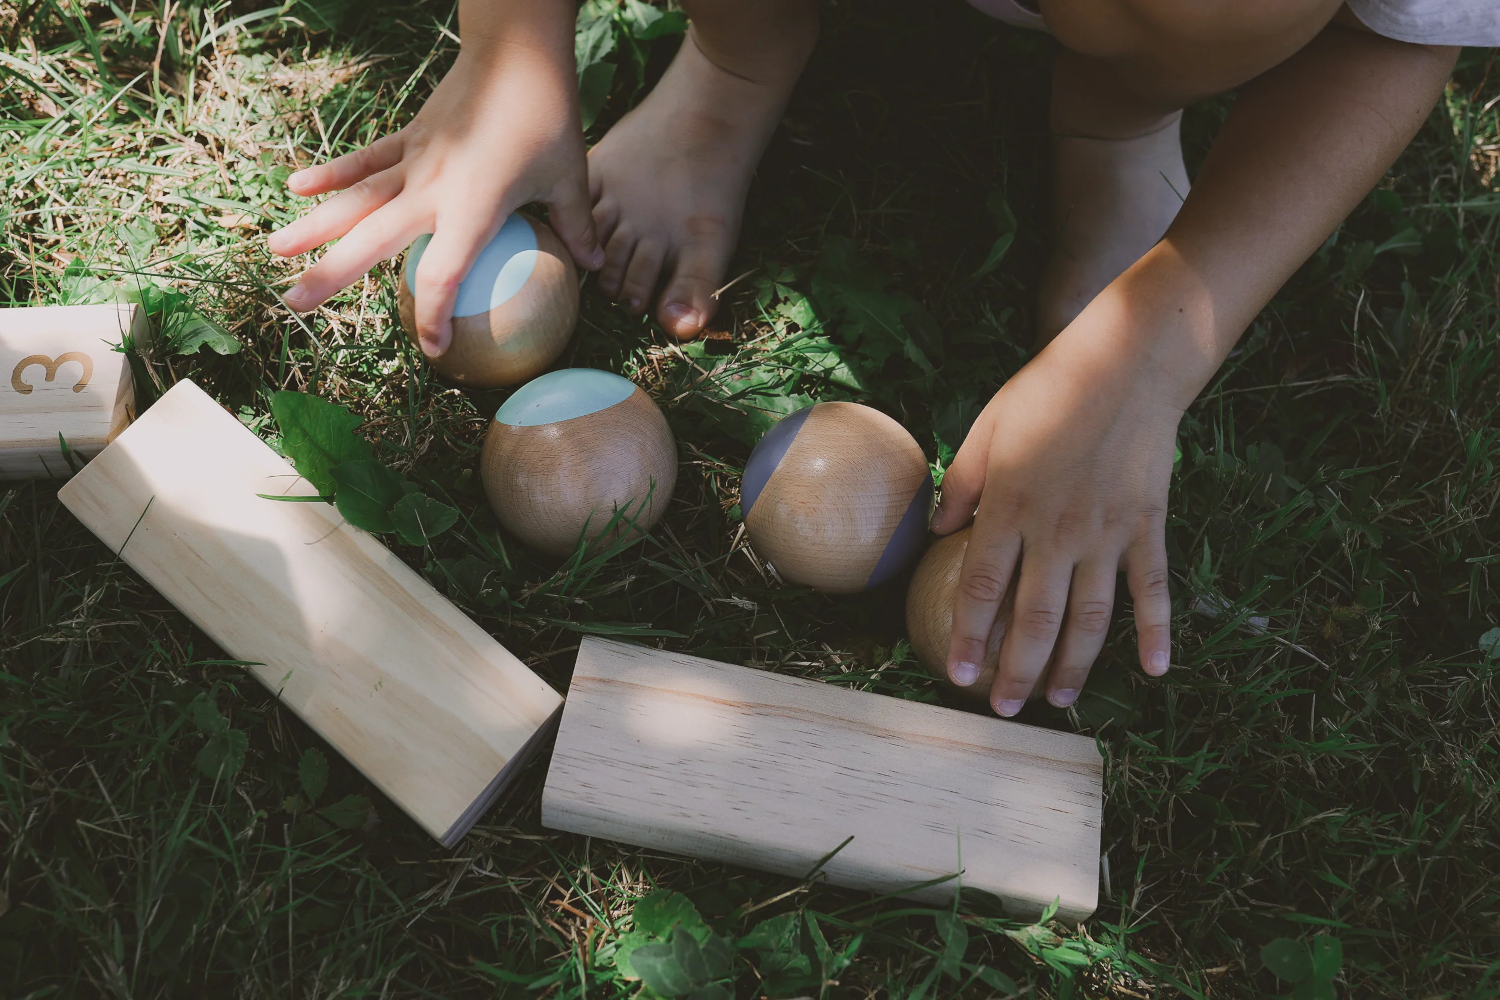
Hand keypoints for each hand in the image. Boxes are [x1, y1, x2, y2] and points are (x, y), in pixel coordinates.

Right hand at [268, 21, 599, 356]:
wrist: (516, 51)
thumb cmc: (547, 116)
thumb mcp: (571, 176)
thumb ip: (577, 227)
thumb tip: (597, 268)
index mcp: (472, 207)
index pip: (443, 273)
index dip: (432, 315)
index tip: (432, 348)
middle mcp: (432, 188)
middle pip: (372, 239)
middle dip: (332, 274)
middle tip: (295, 304)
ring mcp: (414, 161)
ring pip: (355, 200)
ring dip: (313, 225)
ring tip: (275, 251)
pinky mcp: (409, 136)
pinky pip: (365, 161)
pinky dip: (331, 173)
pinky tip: (296, 187)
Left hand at [931, 298, 1191, 714]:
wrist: (1130, 361)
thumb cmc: (1050, 388)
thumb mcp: (988, 426)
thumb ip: (963, 483)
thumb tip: (935, 530)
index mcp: (1011, 506)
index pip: (984, 589)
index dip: (971, 638)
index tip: (960, 677)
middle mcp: (1057, 530)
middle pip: (1035, 619)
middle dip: (1017, 671)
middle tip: (1005, 711)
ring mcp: (1107, 533)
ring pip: (1090, 618)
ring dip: (1074, 666)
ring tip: (1059, 700)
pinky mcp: (1147, 527)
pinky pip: (1151, 589)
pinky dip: (1155, 631)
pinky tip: (1154, 668)